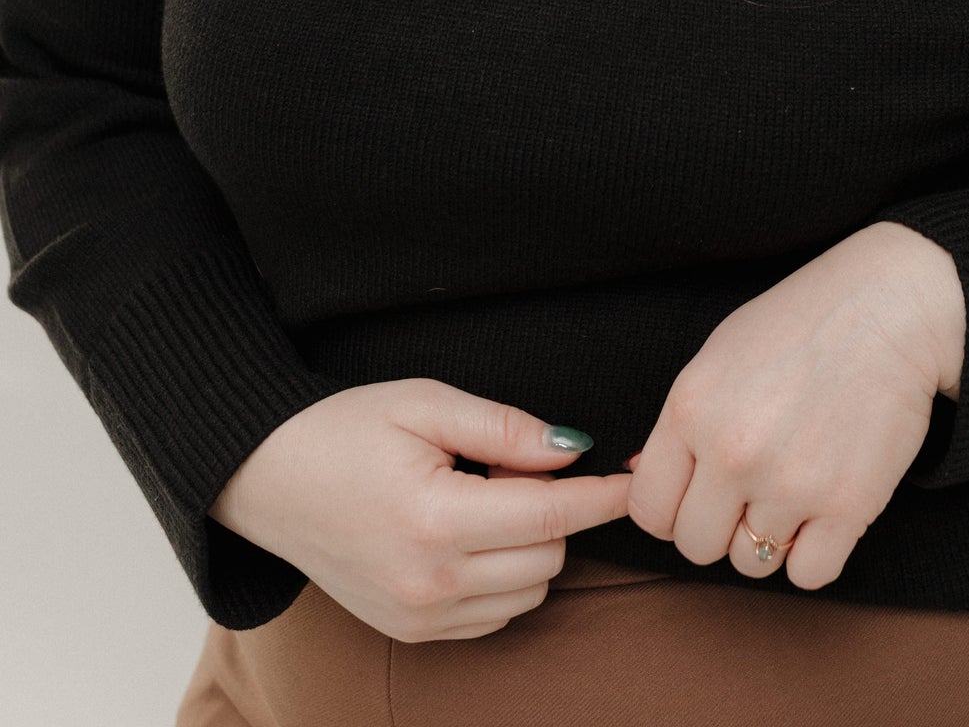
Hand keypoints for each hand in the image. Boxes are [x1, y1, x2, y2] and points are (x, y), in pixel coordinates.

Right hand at [206, 378, 632, 641]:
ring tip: (481, 496)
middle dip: (552, 511)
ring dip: (530, 547)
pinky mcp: (411, 634)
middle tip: (508, 464)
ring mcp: (418, 618)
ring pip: (527, 593)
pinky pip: (494, 615)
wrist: (267, 479)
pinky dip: (503, 578)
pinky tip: (469, 533)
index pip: (549, 517)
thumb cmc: (343, 429)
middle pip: (548, 559)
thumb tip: (573, 448)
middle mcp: (429, 584)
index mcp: (435, 520)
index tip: (631, 480)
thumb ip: (504, 429)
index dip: (599, 496)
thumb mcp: (425, 404)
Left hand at [622, 223, 966, 590]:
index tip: (698, 493)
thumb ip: (678, 426)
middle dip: (719, 526)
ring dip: (769, 538)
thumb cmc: (801, 323)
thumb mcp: (718, 356)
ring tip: (794, 486)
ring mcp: (790, 482)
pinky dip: (815, 554)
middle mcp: (732, 451)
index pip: (648, 509)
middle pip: (695, 545)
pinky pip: (808, 575)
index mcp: (690, 408)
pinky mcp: (847, 505)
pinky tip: (824, 509)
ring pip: (751, 564)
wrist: (889, 305)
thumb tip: (633, 483)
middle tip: (751, 489)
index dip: (671, 508)